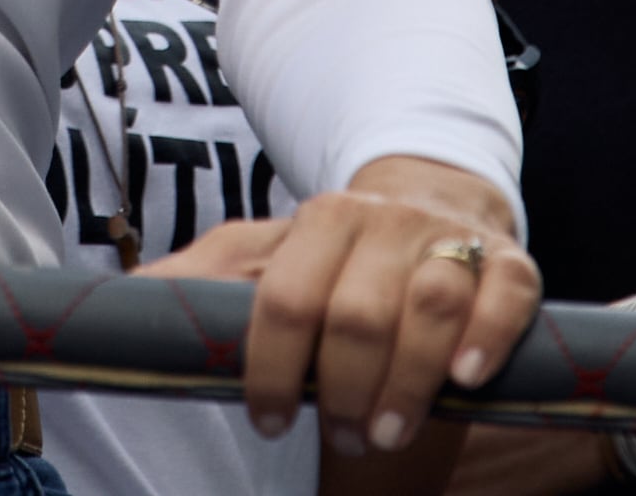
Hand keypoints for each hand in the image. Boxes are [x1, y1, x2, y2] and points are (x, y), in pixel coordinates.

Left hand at [194, 156, 538, 462]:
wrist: (434, 199)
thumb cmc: (337, 255)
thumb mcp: (266, 257)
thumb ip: (202, 280)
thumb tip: (126, 298)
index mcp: (317, 222)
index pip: (284, 299)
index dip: (272, 370)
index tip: (267, 422)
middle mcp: (383, 223)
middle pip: (358, 313)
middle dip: (344, 389)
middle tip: (341, 437)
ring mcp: (447, 240)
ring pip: (431, 305)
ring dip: (409, 380)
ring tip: (387, 433)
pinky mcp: (509, 261)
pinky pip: (503, 294)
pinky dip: (487, 336)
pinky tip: (465, 379)